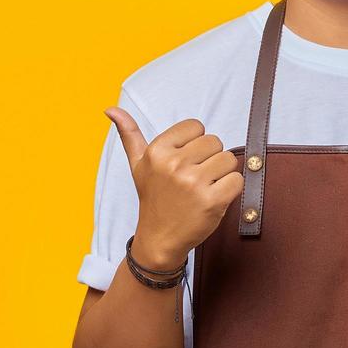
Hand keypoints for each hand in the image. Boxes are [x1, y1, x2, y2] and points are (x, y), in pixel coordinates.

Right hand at [105, 107, 244, 268]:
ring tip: (204, 187)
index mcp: (157, 152)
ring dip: (222, 174)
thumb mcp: (137, 165)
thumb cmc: (152, 198)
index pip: (196, 126)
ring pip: (228, 159)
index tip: (185, 161)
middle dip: (209, 158)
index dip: (195, 143)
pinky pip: (236, 180)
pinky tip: (213, 197)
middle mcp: (174, 165)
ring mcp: (193, 184)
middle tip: (195, 177)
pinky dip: (230, 189)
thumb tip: (110, 109)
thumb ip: (129, 134)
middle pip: (215, 141)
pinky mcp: (212, 202)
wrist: (159, 238)